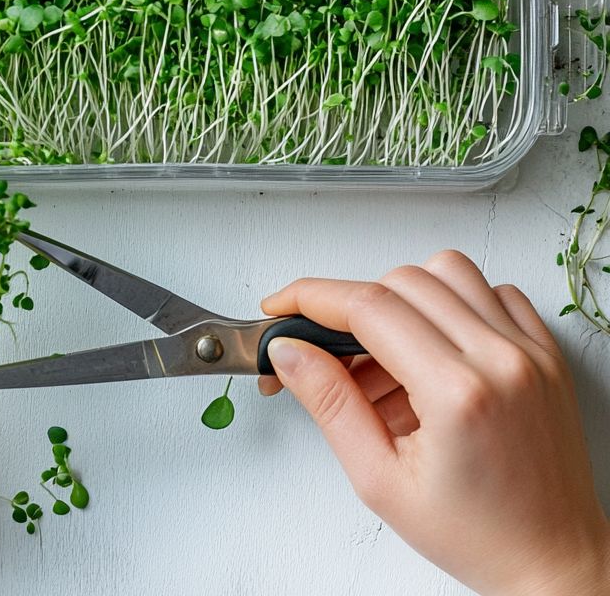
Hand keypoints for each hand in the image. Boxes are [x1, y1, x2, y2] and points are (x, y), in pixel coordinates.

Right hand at [258, 251, 609, 595]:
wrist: (552, 562)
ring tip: (386, 356)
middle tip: (328, 351)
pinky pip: (493, 292)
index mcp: (457, 392)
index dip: (311, 297)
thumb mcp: (379, 480)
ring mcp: (530, 351)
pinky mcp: (546, 353)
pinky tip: (434, 351)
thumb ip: (329, 403)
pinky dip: (453, 305)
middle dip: (350, 306)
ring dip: (402, 298)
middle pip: (402, 281)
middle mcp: (501, 360)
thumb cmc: (476, 534)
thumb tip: (290, 351)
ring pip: (447, 272)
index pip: (368, 307)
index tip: (282, 307)